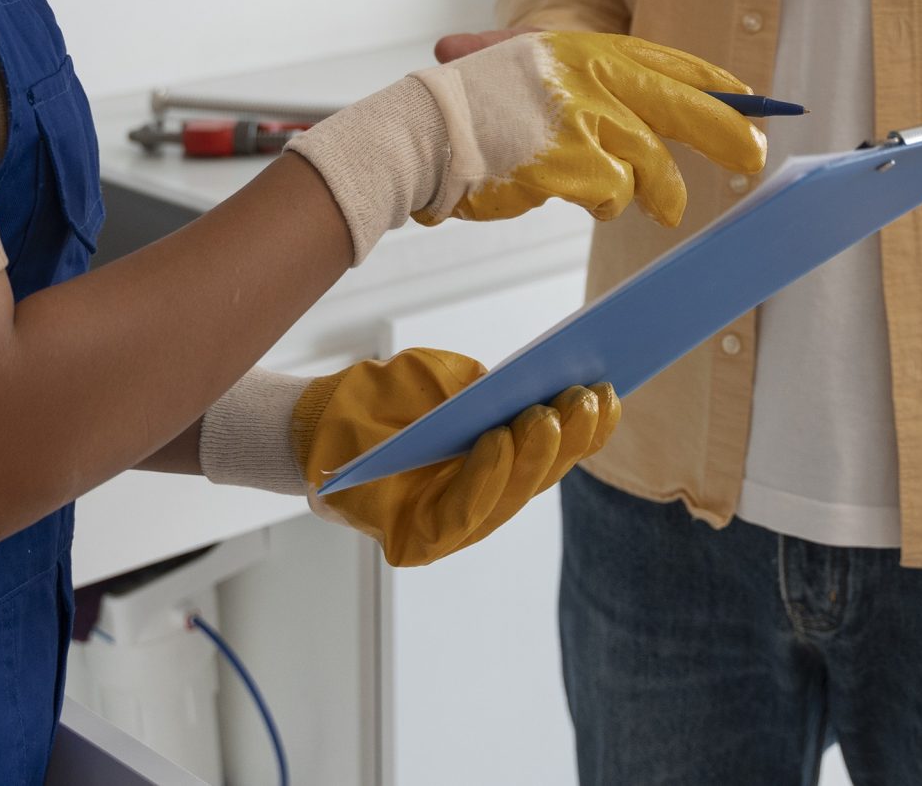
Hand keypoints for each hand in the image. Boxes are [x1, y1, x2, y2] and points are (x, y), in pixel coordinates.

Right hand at [289, 31, 763, 260]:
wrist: (422, 129)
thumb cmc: (471, 104)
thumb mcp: (526, 68)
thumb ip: (580, 80)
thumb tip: (648, 106)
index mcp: (586, 48)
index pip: (671, 63)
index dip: (717, 86)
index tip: (751, 100)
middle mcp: (594, 75)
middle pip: (688, 109)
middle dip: (731, 136)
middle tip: (755, 158)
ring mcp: (586, 118)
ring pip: (653, 165)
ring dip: (659, 192)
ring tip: (662, 210)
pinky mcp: (575, 162)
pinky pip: (614, 193)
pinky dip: (604, 200)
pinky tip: (579, 195)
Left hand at [296, 349, 618, 566]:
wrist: (311, 424)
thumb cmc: (379, 400)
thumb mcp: (436, 378)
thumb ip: (480, 387)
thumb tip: (533, 387)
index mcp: (497, 462)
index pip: (551, 451)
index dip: (585, 428)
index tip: (610, 390)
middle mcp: (482, 499)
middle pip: (538, 477)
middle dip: (566, 440)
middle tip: (584, 398)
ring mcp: (452, 524)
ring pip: (508, 498)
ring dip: (531, 457)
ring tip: (543, 415)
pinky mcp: (418, 543)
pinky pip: (460, 514)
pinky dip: (484, 478)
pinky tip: (497, 442)